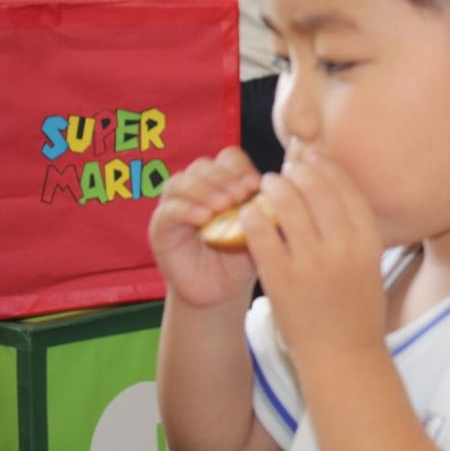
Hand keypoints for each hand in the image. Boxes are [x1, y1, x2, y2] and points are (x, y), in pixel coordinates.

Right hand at [148, 147, 262, 307]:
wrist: (220, 292)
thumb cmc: (243, 259)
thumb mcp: (262, 232)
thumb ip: (270, 211)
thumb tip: (288, 190)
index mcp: (224, 183)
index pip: (229, 159)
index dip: (241, 168)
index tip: (255, 185)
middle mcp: (197, 189)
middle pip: (204, 166)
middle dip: (223, 178)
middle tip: (239, 195)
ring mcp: (176, 205)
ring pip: (182, 181)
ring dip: (204, 190)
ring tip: (223, 206)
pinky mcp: (161, 227)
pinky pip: (169, 209)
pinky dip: (186, 209)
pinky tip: (204, 219)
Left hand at [242, 149, 385, 360]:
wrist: (342, 358)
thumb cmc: (356, 310)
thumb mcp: (370, 265)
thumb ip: (356, 229)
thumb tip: (333, 186)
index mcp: (368, 241)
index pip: (345, 187)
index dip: (325, 165)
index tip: (311, 155)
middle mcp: (341, 248)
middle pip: (315, 188)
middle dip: (297, 170)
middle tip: (286, 168)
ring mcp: (310, 263)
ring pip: (286, 205)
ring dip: (273, 187)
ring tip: (266, 184)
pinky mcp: (280, 279)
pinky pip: (261, 234)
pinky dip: (252, 217)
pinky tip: (248, 212)